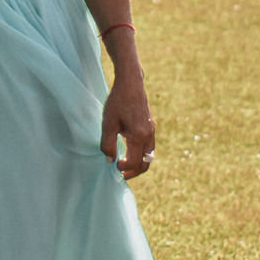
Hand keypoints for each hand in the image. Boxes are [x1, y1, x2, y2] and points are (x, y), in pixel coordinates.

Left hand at [101, 61, 155, 178]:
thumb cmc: (117, 102)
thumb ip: (108, 144)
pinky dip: (141, 155)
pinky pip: (149, 148)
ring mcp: (151, 131)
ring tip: (124, 166)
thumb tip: (109, 160)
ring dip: (138, 164)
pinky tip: (129, 152)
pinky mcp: (151, 127)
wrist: (131, 84)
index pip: (134, 162)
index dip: (124, 168)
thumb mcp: (108, 123)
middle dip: (134, 172)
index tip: (114, 166)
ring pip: (149, 156)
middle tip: (121, 175)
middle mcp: (148, 135)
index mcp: (139, 135)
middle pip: (145, 163)